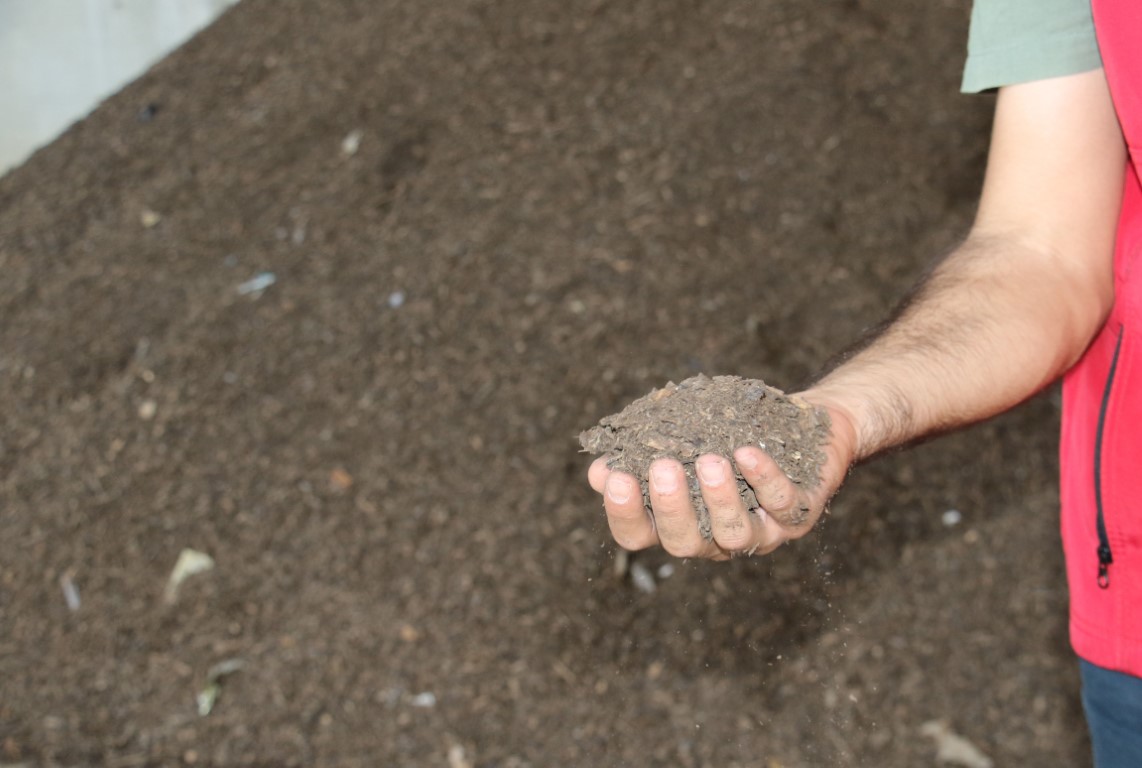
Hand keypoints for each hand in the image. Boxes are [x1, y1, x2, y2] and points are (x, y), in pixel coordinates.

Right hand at [587, 394, 857, 559]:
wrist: (799, 425)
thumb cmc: (729, 435)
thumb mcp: (679, 438)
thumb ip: (640, 454)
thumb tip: (597, 470)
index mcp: (679, 521)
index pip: (639, 535)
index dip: (624, 513)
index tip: (614, 479)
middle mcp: (715, 537)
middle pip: (685, 543)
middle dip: (672, 507)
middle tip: (663, 468)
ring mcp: (759, 531)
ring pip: (735, 534)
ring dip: (720, 499)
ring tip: (710, 461)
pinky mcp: (798, 515)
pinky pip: (782, 505)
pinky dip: (764, 479)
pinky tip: (747, 453)